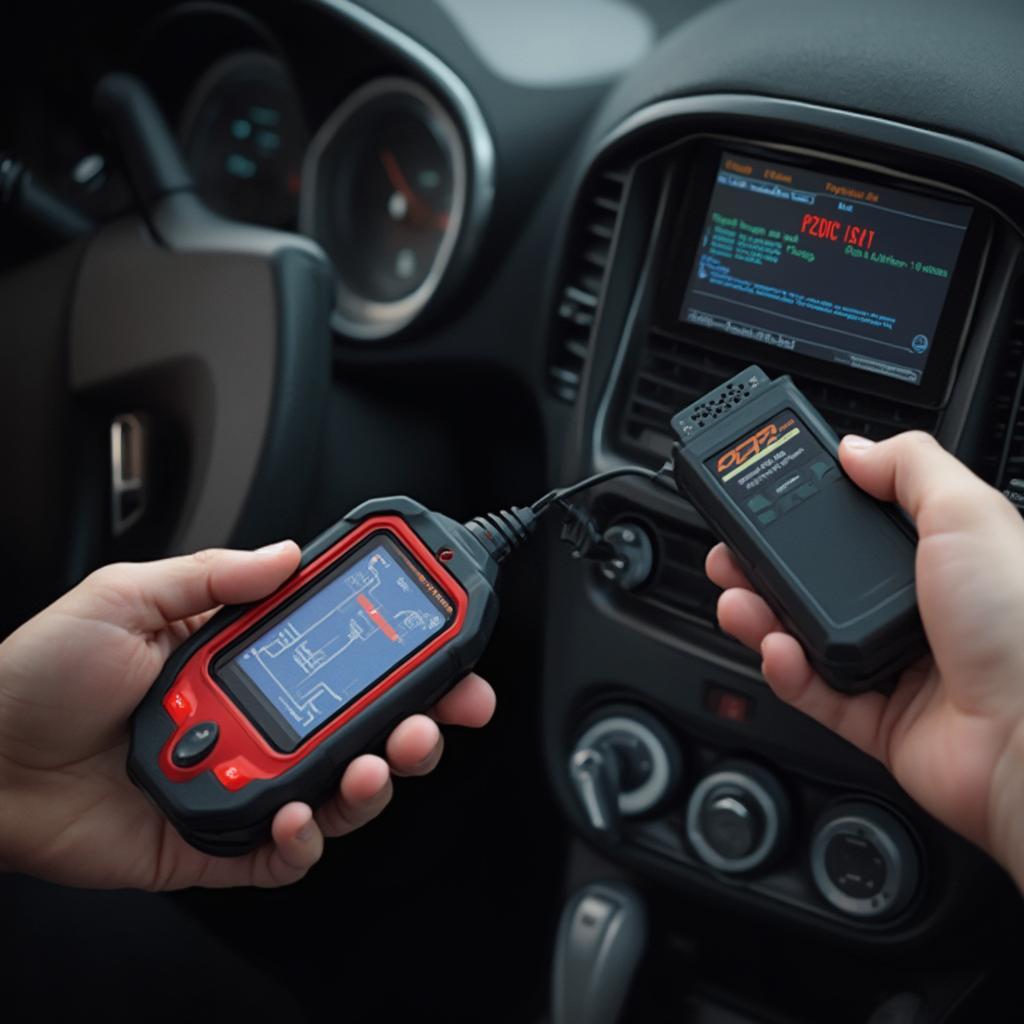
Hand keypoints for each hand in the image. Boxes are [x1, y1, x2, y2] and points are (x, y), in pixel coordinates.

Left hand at [0, 543, 495, 890]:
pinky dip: (306, 839)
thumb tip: (286, 553)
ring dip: (376, 779)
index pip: (340, 653)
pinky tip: (303, 814)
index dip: (399, 651)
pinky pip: (282, 853)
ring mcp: (243, 779)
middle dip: (419, 720)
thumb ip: (215, 575)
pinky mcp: (216, 841)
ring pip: (338, 789)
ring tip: (379, 762)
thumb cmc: (38, 675)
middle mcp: (255, 720)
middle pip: (360, 726)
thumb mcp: (128, 597)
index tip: (443, 640)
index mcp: (241, 660)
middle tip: (445, 713)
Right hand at [706, 431, 1023, 886]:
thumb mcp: (968, 513)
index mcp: (940, 559)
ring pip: (807, 636)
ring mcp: (896, 667)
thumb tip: (856, 447)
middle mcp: (916, 611)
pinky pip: (815, 693)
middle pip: (820, 582)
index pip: (858, 525)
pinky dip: (786, 672)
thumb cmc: (1023, 625)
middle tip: (733, 552)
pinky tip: (776, 649)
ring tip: (737, 599)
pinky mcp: (880, 722)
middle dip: (767, 566)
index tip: (766, 496)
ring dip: (763, 615)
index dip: (808, 511)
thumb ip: (910, 467)